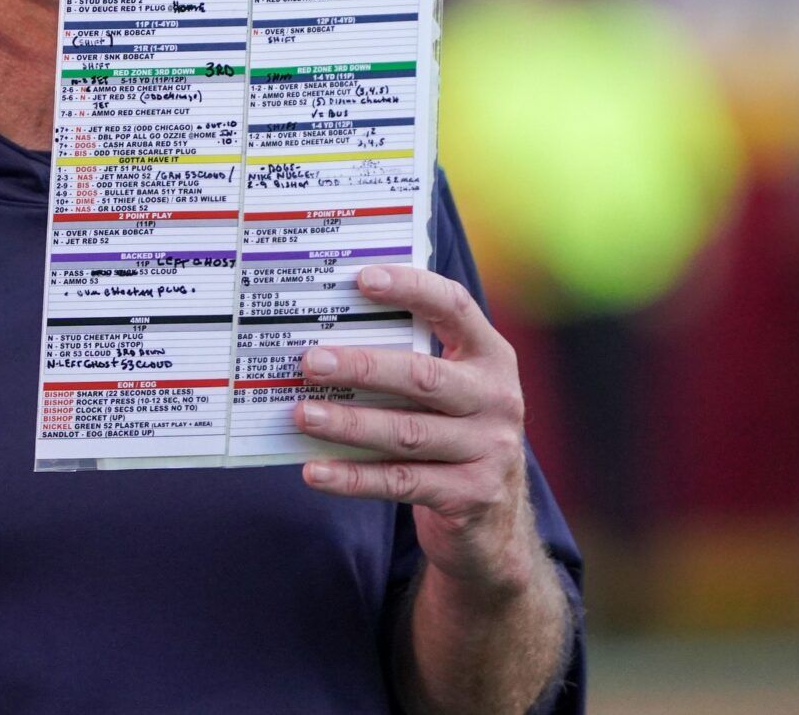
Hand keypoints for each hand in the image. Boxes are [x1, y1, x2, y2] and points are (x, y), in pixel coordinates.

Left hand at [293, 264, 544, 599]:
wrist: (496, 520)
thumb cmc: (452, 431)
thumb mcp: (450, 389)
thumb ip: (410, 358)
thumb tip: (325, 334)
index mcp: (490, 357)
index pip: (454, 308)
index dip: (411, 288)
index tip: (362, 279)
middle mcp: (497, 399)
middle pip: (422, 377)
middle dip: (362, 367)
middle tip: (310, 362)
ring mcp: (489, 450)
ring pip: (406, 433)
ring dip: (349, 424)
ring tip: (302, 414)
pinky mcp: (471, 496)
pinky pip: (400, 482)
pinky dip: (353, 478)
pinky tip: (315, 471)